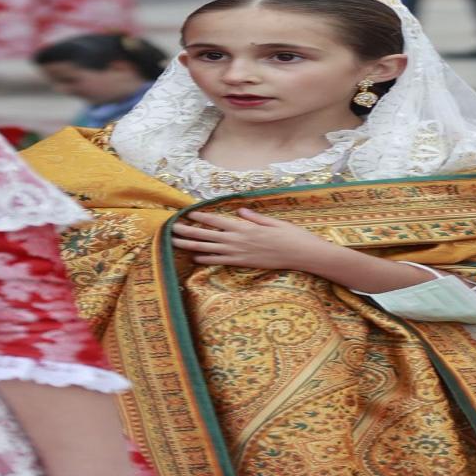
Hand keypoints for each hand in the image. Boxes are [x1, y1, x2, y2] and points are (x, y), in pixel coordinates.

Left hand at [171, 208, 344, 270]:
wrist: (304, 256)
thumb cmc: (293, 236)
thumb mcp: (274, 222)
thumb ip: (255, 218)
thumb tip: (240, 211)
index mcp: (246, 228)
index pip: (217, 221)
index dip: (200, 217)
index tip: (186, 213)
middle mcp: (239, 241)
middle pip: (207, 236)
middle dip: (188, 232)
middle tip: (171, 228)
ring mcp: (240, 255)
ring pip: (209, 250)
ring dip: (190, 246)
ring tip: (174, 243)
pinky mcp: (244, 265)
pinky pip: (220, 262)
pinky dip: (206, 260)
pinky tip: (195, 258)